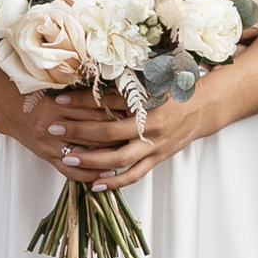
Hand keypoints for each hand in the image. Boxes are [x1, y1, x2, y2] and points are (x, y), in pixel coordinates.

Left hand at [36, 81, 213, 196]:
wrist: (203, 107)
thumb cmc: (172, 88)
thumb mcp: (153, 76)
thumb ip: (126, 78)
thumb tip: (90, 72)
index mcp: (148, 100)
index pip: (109, 101)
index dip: (82, 101)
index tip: (59, 100)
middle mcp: (151, 124)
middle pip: (109, 132)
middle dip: (78, 132)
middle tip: (53, 129)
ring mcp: (155, 145)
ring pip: (119, 159)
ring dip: (91, 160)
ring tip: (67, 159)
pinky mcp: (158, 159)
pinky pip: (134, 174)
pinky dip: (115, 182)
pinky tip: (94, 184)